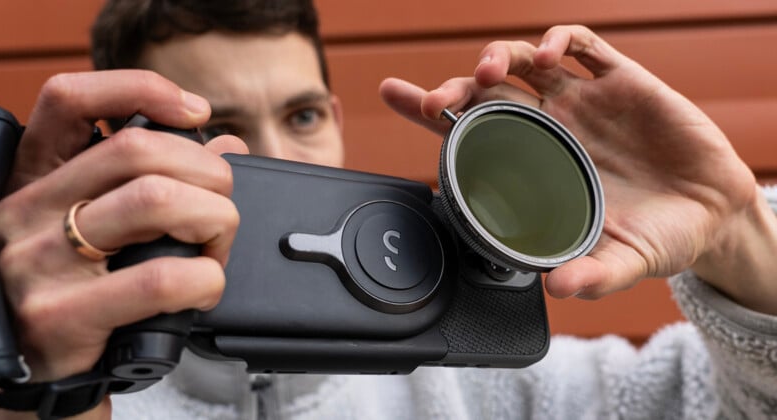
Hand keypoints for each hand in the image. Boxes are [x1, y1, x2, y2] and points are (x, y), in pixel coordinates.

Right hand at [0, 70, 246, 418]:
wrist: (30, 376)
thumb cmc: (74, 290)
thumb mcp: (95, 226)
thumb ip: (153, 179)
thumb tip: (226, 145)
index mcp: (34, 179)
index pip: (69, 100)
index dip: (140, 88)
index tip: (194, 111)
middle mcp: (27, 211)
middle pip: (139, 149)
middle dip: (208, 172)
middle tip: (220, 206)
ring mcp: (40, 263)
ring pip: (156, 200)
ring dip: (214, 219)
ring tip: (214, 246)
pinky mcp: (63, 315)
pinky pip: (161, 276)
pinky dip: (206, 277)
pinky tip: (203, 287)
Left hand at [380, 25, 776, 312]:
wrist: (713, 213)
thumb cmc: (658, 236)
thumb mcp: (624, 260)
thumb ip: (592, 275)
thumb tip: (558, 288)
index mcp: (538, 165)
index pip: (470, 132)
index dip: (430, 110)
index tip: (396, 95)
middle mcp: (552, 127)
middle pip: (488, 93)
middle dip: (456, 89)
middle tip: (437, 102)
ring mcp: (584, 101)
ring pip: (525, 62)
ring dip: (502, 57)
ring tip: (493, 71)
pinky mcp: (623, 80)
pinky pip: (585, 46)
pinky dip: (561, 41)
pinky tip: (551, 54)